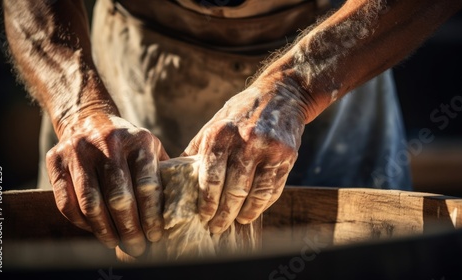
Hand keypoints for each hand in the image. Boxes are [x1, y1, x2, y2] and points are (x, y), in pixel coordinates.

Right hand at [46, 113, 168, 256]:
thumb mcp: (150, 148)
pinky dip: (81, 221)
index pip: (147, 185)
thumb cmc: (128, 144)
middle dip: (129, 228)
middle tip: (136, 247)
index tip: (155, 236)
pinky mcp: (55, 160)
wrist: (88, 119)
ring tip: (114, 243)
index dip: (151, 216)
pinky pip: (67, 201)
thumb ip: (164, 173)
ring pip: (91, 202)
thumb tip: (181, 209)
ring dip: (104, 229)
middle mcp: (108, 143)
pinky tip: (94, 229)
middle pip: (119, 197)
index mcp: (139, 141)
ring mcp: (79, 151)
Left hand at [183, 80, 305, 233]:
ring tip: (237, 221)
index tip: (203, 218)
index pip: (209, 178)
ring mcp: (266, 148)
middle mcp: (243, 141)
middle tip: (217, 227)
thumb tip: (175, 176)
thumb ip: (198, 150)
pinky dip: (263, 204)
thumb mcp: (215, 124)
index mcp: (219, 134)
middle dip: (223, 214)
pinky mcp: (286, 154)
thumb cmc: (241, 113)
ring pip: (253, 193)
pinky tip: (254, 210)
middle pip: (232, 190)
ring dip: (244, 213)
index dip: (206, 203)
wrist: (281, 94)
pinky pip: (273, 188)